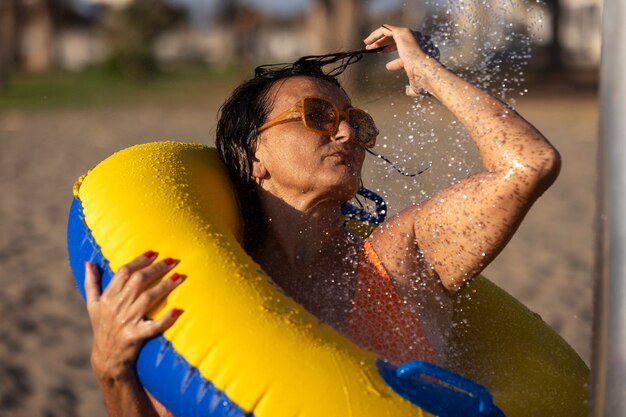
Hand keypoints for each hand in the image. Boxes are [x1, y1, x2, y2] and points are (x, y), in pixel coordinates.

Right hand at [85, 251, 184, 381]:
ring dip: (165, 286)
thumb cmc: (102, 328)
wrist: (106, 359)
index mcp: (107, 297)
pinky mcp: (135, 336)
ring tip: (179, 277)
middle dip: (156, 268)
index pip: (124, 272)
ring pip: (148, 298)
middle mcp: (116, 307)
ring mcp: (126, 322)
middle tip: (172, 260)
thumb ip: (91, 284)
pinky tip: (178, 309)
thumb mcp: (93, 306)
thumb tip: (88, 262)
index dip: (139, 260)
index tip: (153, 252)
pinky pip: (153, 326)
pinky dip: (166, 318)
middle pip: (138, 281)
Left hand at [363, 24, 443, 96]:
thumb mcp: (415, 83)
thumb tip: (408, 91)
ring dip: (376, 38)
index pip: (400, 46)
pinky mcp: (401, 33)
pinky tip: (368, 41)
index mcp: (416, 49)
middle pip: (393, 38)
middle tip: (370, 49)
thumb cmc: (422, 79)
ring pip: (388, 32)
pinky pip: (385, 30)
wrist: (424, 72)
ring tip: (366, 44)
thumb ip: (411, 86)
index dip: (388, 49)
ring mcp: (407, 35)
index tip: (380, 53)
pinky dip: (375, 34)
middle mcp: (413, 40)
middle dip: (381, 43)